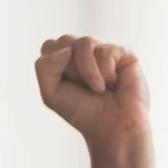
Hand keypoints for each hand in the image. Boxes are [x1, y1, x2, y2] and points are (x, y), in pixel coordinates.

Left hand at [34, 35, 150, 150]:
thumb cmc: (83, 111)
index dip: (54, 68)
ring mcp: (103, 49)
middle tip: (83, 87)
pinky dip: (106, 73)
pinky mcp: (122, 52)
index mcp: (64, 58)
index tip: (67, 86)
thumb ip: (44, 67)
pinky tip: (114, 84)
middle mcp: (84, 50)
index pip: (49, 46)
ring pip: (84, 42)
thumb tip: (68, 49)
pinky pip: (105, 51)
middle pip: (64, 40)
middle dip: (70, 69)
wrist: (112, 127)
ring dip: (88, 72)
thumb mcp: (50, 93)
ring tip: (99, 88)